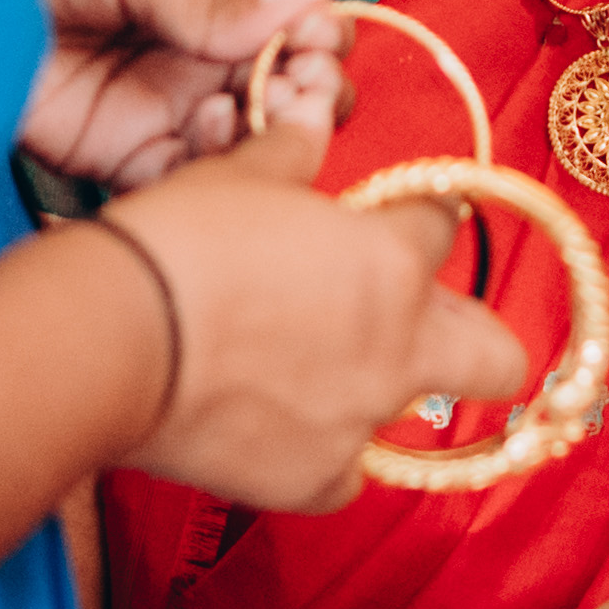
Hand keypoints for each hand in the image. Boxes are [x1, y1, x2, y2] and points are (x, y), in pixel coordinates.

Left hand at [5, 0, 344, 187]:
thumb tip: (312, 9)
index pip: (298, 21)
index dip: (320, 40)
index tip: (313, 47)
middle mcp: (201, 50)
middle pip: (287, 90)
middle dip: (305, 96)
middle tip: (291, 92)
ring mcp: (163, 105)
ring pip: (245, 142)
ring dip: (260, 135)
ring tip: (233, 110)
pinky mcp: (118, 154)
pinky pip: (181, 181)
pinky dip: (208, 174)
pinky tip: (201, 137)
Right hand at [93, 109, 526, 511]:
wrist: (110, 338)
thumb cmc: (173, 245)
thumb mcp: (237, 176)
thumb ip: (292, 156)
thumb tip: (309, 126)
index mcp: (392, 262)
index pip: (442, 227)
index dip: (416, 217)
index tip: (397, 219)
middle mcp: (397, 349)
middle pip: (498, 357)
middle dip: (474, 337)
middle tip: (418, 319)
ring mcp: (359, 422)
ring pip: (410, 415)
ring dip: (375, 387)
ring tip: (308, 367)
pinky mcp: (311, 482)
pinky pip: (343, 473)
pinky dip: (321, 452)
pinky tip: (276, 425)